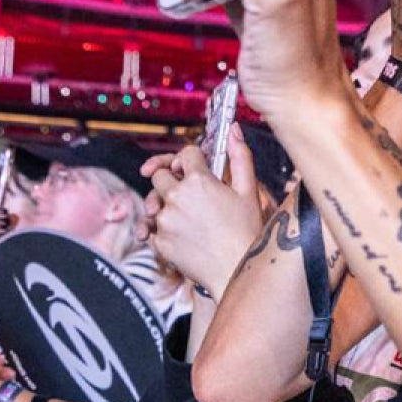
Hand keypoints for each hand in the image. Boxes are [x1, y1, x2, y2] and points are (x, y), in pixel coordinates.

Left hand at [144, 127, 264, 292]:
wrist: (235, 271)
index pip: (186, 154)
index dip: (191, 158)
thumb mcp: (248, 191)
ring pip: (154, 202)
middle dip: (171, 179)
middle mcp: (177, 198)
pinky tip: (181, 233)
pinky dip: (163, 229)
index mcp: (199, 181)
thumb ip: (240, 156)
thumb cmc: (246, 233)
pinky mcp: (160, 242)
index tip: (196, 166)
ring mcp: (166, 221)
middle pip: (159, 175)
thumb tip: (234, 129)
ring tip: (186, 216)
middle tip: (188, 191)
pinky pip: (152, 227)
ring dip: (166, 205)